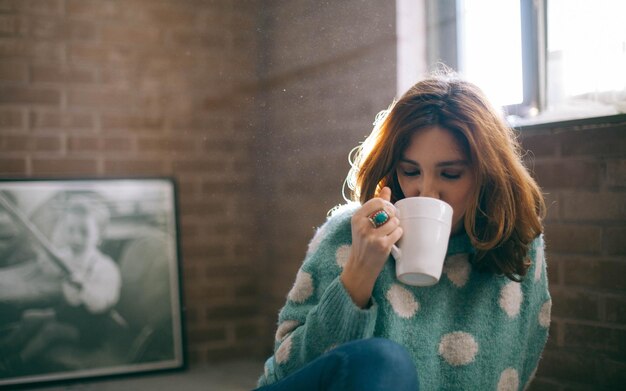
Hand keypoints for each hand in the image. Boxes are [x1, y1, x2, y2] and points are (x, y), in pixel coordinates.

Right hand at [340, 187, 402, 307]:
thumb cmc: (363, 243)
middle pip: (388, 210)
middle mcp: (362, 226)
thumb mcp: (363, 223)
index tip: (387, 212)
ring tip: (389, 232)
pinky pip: (398, 232)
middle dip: (393, 215)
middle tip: (390, 223)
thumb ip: (375, 205)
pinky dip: (398, 235)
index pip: (377, 202)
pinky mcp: (382, 245)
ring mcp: (372, 236)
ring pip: (394, 221)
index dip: (387, 205)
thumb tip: (387, 188)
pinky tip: (392, 239)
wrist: (360, 267)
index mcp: (356, 218)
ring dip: (396, 226)